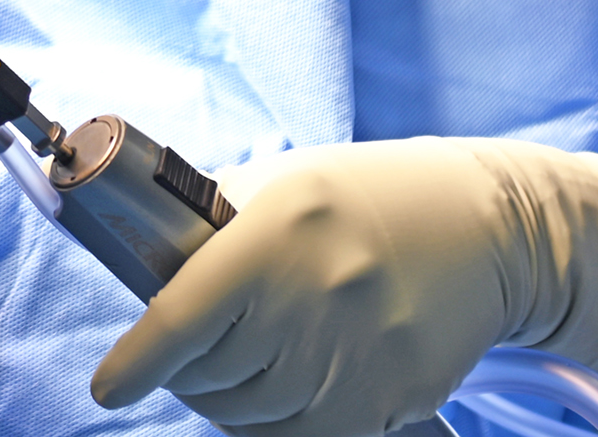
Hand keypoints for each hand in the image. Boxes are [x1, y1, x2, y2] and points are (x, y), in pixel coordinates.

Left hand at [90, 137, 597, 436]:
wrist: (487, 231)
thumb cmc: (366, 199)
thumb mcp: (284, 184)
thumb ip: (215, 227)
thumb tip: (147, 268)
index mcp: (275, 232)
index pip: (182, 320)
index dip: (137, 363)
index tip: (110, 384)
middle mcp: (312, 299)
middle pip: (208, 379)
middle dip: (183, 373)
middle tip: (184, 354)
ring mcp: (354, 359)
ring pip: (249, 418)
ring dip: (226, 401)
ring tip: (239, 364)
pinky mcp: (388, 402)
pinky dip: (274, 424)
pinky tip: (280, 390)